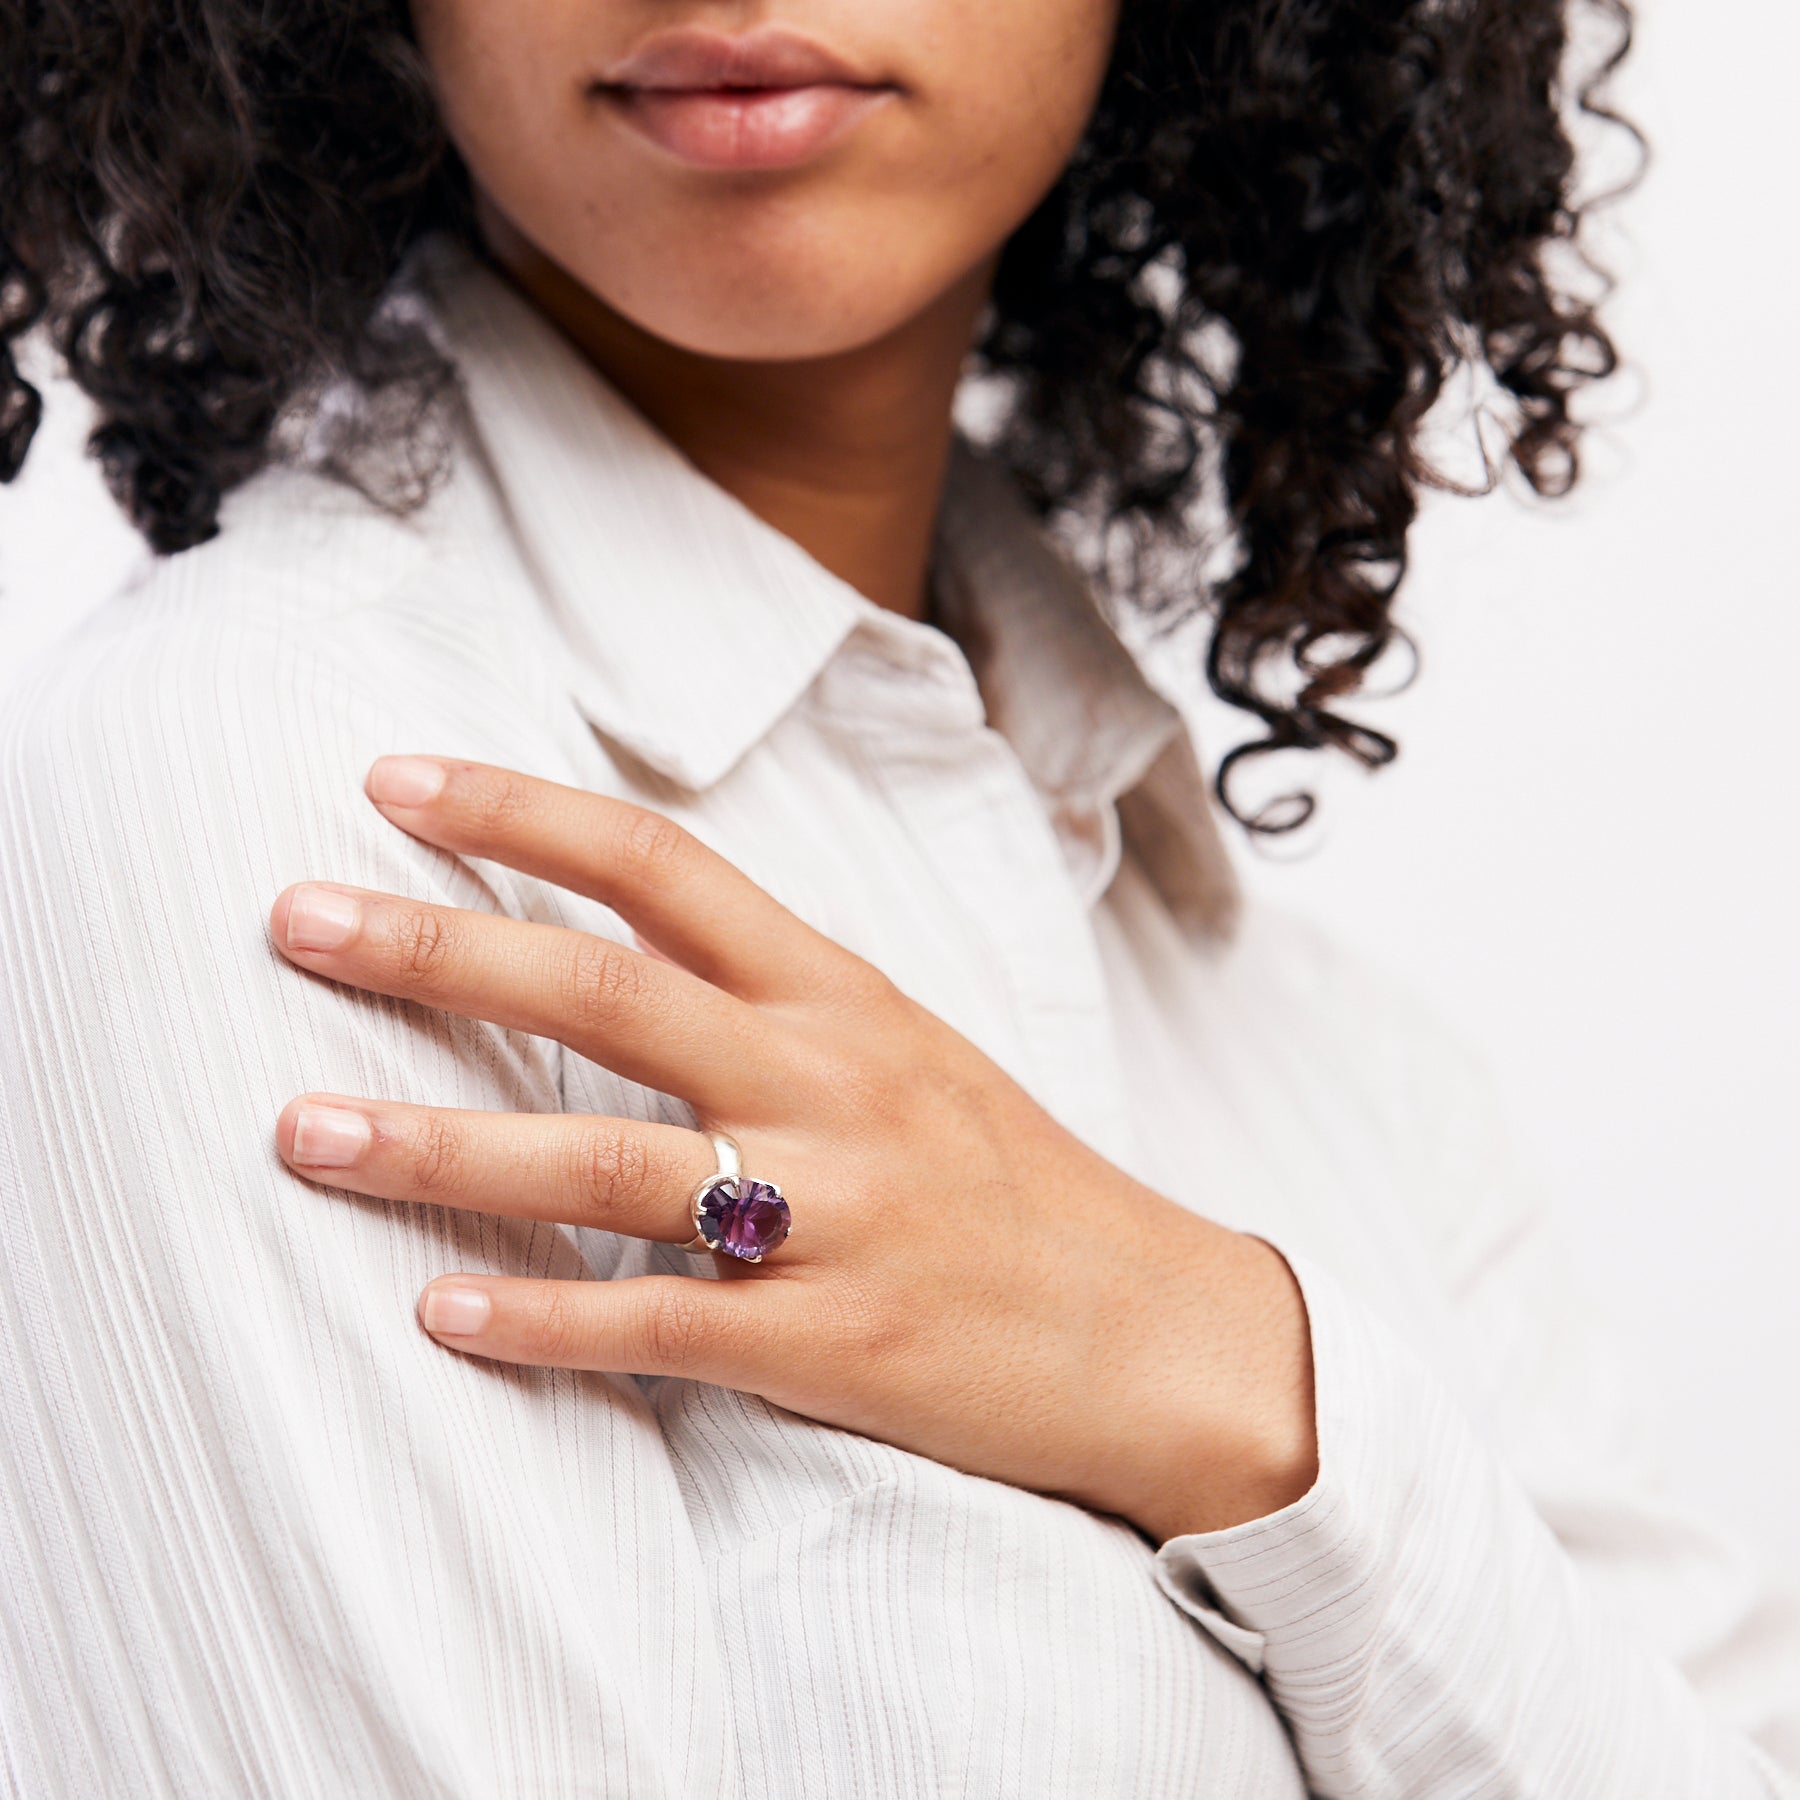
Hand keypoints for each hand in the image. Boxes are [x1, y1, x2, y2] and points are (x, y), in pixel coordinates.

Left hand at [268, 755, 1317, 1542]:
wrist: (1157, 1334)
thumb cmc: (1020, 1185)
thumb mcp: (911, 1053)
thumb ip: (776, 1004)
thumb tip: (620, 952)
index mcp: (847, 997)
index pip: (665, 869)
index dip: (525, 815)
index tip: (396, 783)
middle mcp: (831, 1083)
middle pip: (603, 992)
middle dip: (437, 948)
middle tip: (295, 920)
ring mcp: (834, 1213)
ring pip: (603, 1165)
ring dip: (441, 1144)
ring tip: (305, 1132)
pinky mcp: (830, 1343)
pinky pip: (658, 1327)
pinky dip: (541, 1320)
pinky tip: (439, 1310)